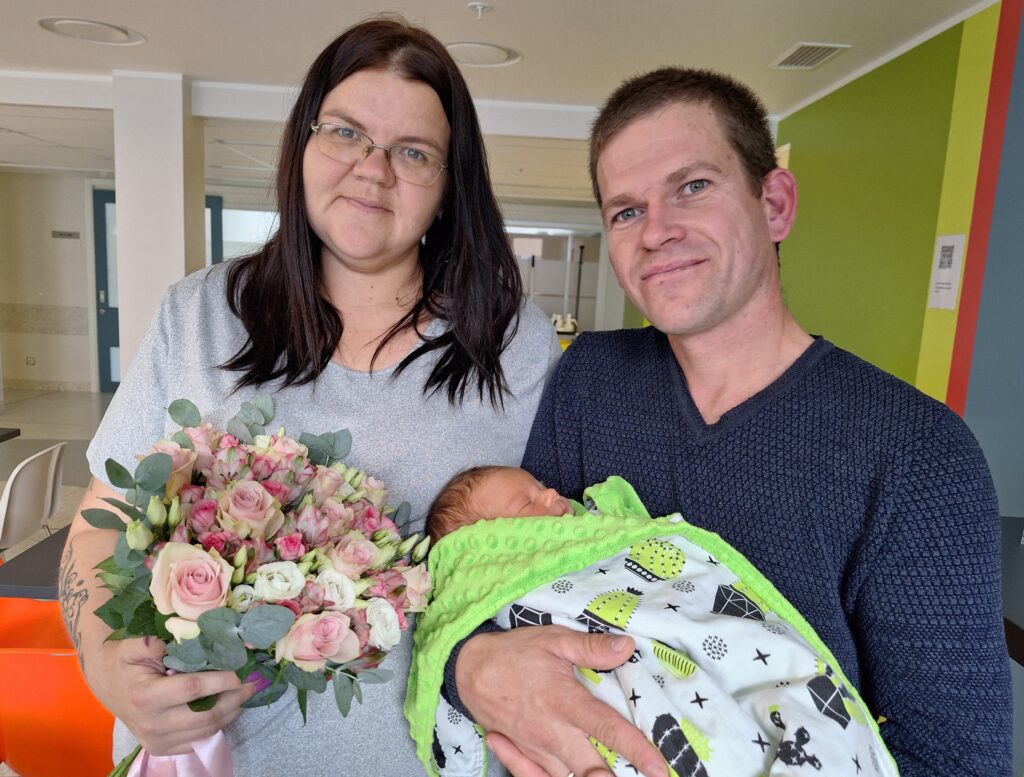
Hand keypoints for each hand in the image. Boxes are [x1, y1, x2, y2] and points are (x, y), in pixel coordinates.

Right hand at [86, 635, 253, 754]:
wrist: (109, 685)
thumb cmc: (125, 661)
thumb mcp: (132, 646)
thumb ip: (149, 642)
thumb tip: (173, 637)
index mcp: (146, 696)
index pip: (192, 690)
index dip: (221, 680)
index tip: (243, 669)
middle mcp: (151, 723)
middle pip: (205, 715)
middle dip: (234, 698)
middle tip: (253, 682)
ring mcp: (157, 740)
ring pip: (206, 730)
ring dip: (231, 712)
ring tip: (246, 692)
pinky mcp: (162, 748)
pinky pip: (199, 740)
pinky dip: (218, 724)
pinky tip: (229, 706)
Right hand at [456, 625, 666, 776]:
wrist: (468, 670)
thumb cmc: (515, 653)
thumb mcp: (553, 639)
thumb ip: (591, 647)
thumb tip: (627, 647)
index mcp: (564, 701)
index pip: (607, 728)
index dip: (637, 750)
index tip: (660, 769)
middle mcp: (551, 732)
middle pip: (590, 770)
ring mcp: (535, 749)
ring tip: (606, 773)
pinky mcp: (522, 756)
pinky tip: (571, 771)